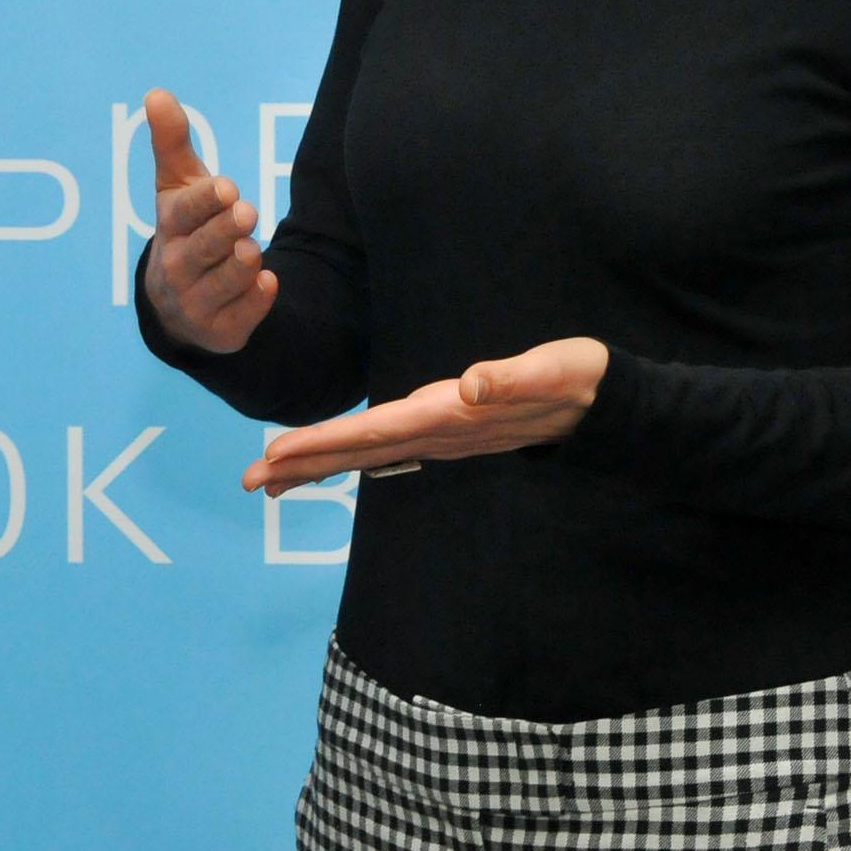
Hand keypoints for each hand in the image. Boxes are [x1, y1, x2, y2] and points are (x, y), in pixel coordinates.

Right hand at [138, 87, 275, 353]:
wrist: (178, 302)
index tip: (226, 187)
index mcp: (169, 227)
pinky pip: (244, 315)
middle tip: (246, 213)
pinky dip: (257, 299)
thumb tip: (156, 93)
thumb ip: (172, 141)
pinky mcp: (221, 330)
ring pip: (226, 281)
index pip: (184, 213)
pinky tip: (267, 283)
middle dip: (226, 231)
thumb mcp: (177, 186)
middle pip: (205, 248)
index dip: (204, 202)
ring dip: (243, 264)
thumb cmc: (186, 227)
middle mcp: (176, 268)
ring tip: (251, 250)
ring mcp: (196, 303)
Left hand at [244, 337, 610, 495]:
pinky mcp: (448, 430)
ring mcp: (442, 436)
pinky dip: (350, 453)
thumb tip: (471, 385)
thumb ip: (514, 378)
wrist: (603, 406)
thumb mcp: (554, 370)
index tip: (275, 454)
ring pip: (368, 454)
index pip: (373, 432)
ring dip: (319, 463)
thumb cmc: (577, 380)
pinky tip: (330, 459)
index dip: (322, 442)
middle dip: (303, 464)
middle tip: (248, 480)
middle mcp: (438, 432)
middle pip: (358, 451)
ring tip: (270, 477)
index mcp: (449, 416)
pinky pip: (386, 447)